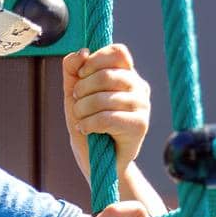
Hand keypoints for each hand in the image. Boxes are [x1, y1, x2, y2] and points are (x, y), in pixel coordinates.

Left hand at [63, 43, 149, 181]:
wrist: (99, 164)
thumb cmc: (88, 126)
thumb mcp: (74, 96)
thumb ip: (73, 71)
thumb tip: (81, 52)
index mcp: (127, 75)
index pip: (117, 52)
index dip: (94, 61)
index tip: (80, 76)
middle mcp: (139, 87)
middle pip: (106, 74)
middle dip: (82, 89)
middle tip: (76, 103)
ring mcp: (143, 106)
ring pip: (104, 98)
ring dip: (82, 110)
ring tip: (80, 120)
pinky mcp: (140, 126)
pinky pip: (108, 117)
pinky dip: (89, 123)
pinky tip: (85, 130)